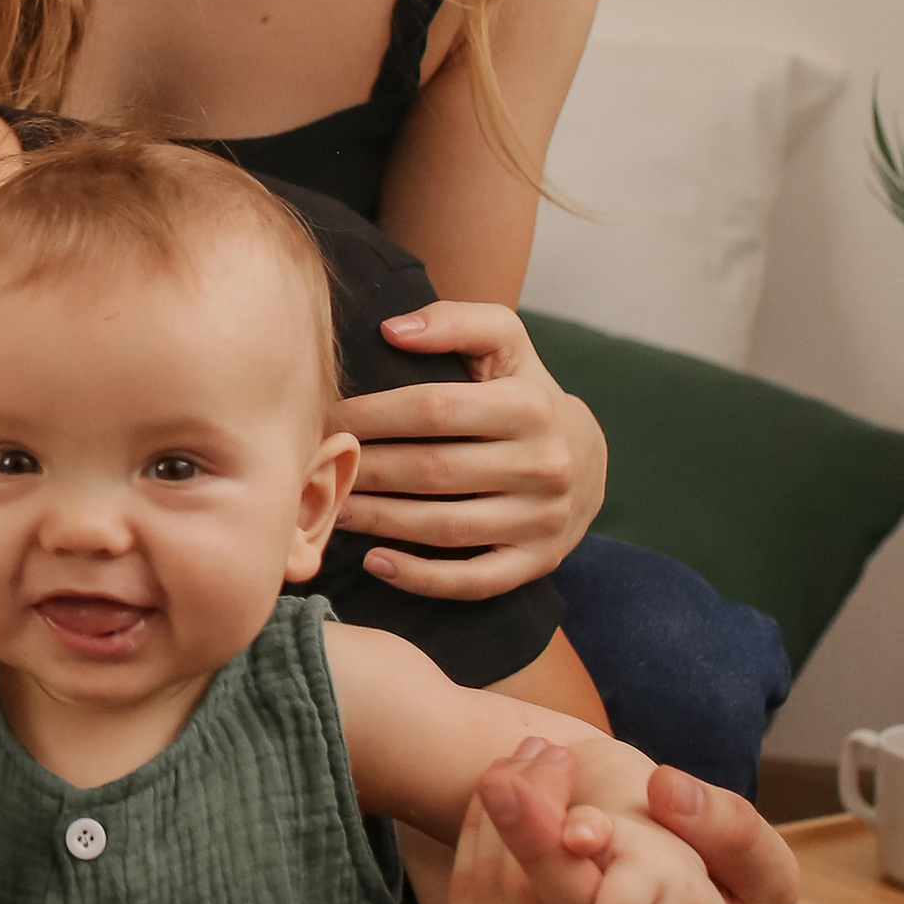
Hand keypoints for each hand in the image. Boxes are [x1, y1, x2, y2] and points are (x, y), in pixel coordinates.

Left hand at [341, 302, 608, 598]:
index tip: (328, 417)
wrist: (586, 458)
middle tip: (317, 470)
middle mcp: (545, 464)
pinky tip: (374, 561)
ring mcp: (543, 519)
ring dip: (380, 522)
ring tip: (333, 509)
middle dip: (367, 471)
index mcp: (531, 404)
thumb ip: (454, 322)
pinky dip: (420, 577)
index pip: (433, 409)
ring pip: (445, 528)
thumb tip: (392, 329)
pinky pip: (473, 581)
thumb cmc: (524, 392)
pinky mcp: (538, 562)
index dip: (372, 415)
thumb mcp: (505, 344)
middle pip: (432, 471)